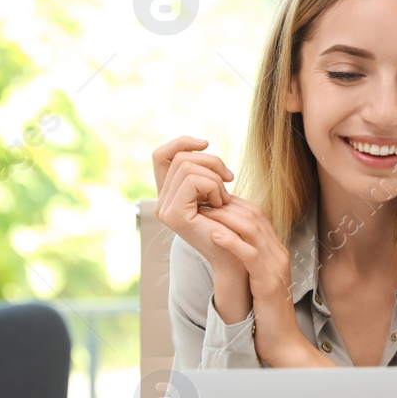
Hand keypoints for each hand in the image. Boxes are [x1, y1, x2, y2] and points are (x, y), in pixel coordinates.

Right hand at [150, 136, 240, 275]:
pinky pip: (193, 181)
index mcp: (167, 195)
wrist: (235, 255)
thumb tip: (201, 143)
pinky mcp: (175, 215)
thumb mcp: (214, 189)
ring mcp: (165, 209)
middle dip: (211, 162)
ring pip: (188, 167)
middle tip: (228, 180)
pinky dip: (213, 186)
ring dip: (214, 178)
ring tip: (223, 198)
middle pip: (181, 158)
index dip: (182, 142)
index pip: (161, 156)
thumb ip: (202, 170)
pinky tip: (220, 203)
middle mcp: (161, 202)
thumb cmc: (230, 224)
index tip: (206, 143)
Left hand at [199, 196, 309, 363]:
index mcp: (275, 251)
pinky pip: (250, 255)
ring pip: (252, 230)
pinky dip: (231, 242)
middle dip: (226, 205)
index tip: (209, 201)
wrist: (283, 341)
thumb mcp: (256, 279)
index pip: (256, 215)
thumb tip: (223, 246)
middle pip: (255, 216)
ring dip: (225, 218)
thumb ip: (246, 260)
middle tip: (201, 201)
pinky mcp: (269, 283)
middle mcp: (278, 254)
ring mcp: (276, 267)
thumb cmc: (265, 313)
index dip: (232, 204)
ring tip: (203, 212)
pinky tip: (214, 235)